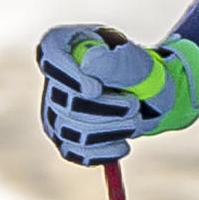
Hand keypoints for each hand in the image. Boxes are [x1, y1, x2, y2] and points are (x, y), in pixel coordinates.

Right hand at [38, 25, 198, 165]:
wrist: (146, 96)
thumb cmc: (139, 72)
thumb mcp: (138, 60)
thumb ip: (118, 62)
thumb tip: (89, 63)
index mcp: (64, 46)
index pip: (53, 59)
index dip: (70, 78)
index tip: (95, 90)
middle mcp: (52, 80)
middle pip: (67, 103)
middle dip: (108, 109)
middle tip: (135, 105)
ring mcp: (54, 113)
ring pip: (74, 132)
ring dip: (112, 130)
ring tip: (135, 121)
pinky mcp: (63, 139)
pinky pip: (77, 153)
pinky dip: (104, 152)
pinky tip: (122, 144)